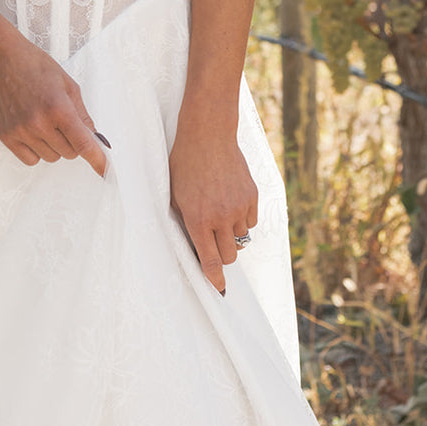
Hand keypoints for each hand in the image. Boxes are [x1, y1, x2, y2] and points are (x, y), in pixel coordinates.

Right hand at [0, 35, 107, 177]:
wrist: (1, 60)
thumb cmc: (36, 67)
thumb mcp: (68, 85)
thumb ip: (82, 114)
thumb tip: (94, 137)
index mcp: (58, 108)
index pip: (83, 144)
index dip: (97, 160)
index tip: (105, 172)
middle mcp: (39, 123)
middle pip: (69, 153)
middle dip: (73, 141)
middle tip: (64, 122)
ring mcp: (21, 132)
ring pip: (51, 157)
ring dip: (55, 146)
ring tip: (45, 121)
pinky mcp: (6, 137)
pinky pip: (30, 160)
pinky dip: (37, 151)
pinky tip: (33, 131)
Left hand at [168, 124, 257, 294]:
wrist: (208, 135)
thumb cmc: (184, 165)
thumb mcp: (174, 196)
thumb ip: (184, 222)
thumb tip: (193, 245)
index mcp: (198, 219)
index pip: (210, 261)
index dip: (215, 279)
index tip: (219, 290)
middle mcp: (221, 216)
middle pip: (229, 255)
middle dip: (221, 254)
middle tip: (213, 241)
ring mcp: (239, 206)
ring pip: (241, 239)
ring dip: (231, 236)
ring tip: (220, 216)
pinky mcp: (252, 196)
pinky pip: (251, 222)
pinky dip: (242, 220)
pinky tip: (231, 204)